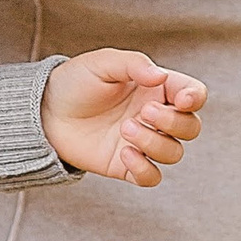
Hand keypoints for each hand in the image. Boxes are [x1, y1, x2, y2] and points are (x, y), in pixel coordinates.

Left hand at [39, 55, 204, 186]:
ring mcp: (142, 143)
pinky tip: (124, 152)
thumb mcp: (102, 63)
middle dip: (174, 122)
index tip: (180, 99)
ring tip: (125, 129)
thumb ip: (133, 64)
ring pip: (174, 153)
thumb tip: (161, 76)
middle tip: (142, 112)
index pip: (193, 95)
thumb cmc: (75, 82)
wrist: (44, 111)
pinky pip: (152, 177)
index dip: (195, 98)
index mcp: (156, 88)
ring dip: (155, 143)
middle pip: (191, 128)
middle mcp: (155, 117)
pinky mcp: (126, 165)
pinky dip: (145, 168)